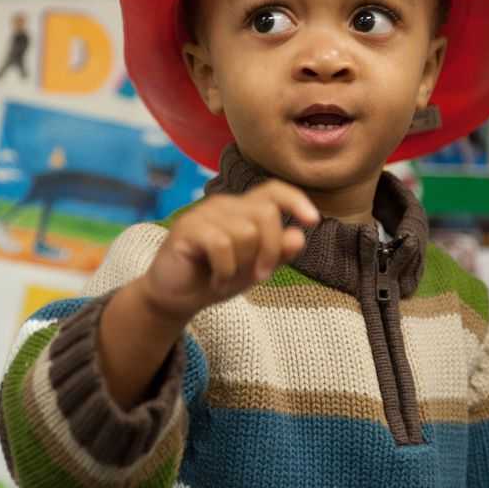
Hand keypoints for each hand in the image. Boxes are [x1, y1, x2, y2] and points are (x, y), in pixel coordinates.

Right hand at [137, 180, 318, 323]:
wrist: (176, 297)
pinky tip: (216, 279)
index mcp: (243, 209)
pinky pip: (222, 244)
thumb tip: (298, 236)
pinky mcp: (187, 228)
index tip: (312, 221)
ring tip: (227, 277)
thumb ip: (277, 253)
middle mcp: (224, 205)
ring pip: (246, 232)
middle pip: (266, 213)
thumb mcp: (254, 270)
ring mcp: (204, 214)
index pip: (273, 191)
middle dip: (271, 249)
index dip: (295, 200)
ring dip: (242, 265)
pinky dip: (225, 270)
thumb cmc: (216, 277)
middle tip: (260, 275)